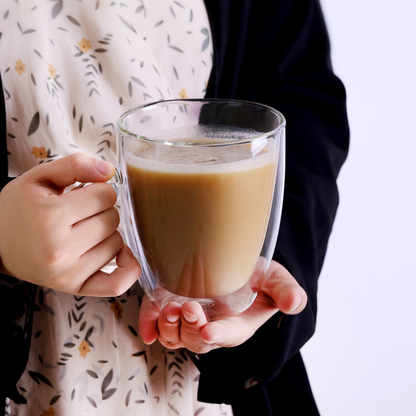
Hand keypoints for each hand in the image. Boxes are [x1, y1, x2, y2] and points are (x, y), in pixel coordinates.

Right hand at [0, 153, 140, 295]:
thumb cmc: (19, 209)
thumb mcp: (38, 177)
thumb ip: (75, 165)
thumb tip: (109, 171)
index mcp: (50, 218)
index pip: (106, 196)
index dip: (99, 189)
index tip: (84, 193)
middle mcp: (60, 249)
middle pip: (113, 220)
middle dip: (102, 210)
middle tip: (81, 212)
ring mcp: (68, 273)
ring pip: (117, 244)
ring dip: (107, 234)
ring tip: (83, 230)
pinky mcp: (75, 288)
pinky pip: (116, 284)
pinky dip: (128, 270)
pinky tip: (122, 255)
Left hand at [138, 260, 306, 352]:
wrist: (235, 266)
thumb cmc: (256, 278)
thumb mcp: (275, 280)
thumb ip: (286, 291)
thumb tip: (295, 302)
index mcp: (237, 325)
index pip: (227, 334)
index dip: (218, 334)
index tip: (209, 331)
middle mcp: (211, 327)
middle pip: (197, 339)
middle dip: (190, 328)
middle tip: (188, 308)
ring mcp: (189, 320)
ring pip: (175, 336)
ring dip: (170, 327)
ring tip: (171, 310)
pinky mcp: (171, 307)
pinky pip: (156, 323)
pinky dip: (150, 325)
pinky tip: (149, 326)